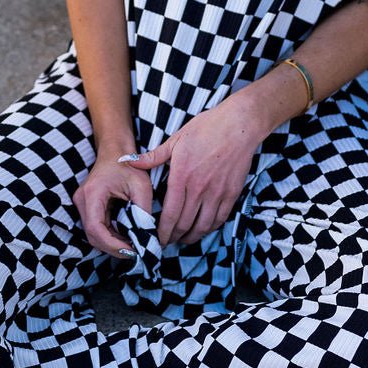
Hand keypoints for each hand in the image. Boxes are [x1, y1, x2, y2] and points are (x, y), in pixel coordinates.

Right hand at [73, 149, 153, 257]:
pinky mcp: (88, 207)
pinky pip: (97, 228)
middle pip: (92, 235)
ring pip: (94, 234)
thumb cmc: (128, 165)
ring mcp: (83, 204)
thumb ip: (143, 212)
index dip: (112, 244)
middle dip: (114, 247)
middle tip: (136, 252)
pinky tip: (127, 237)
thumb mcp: (141, 186)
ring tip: (133, 246)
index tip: (132, 251)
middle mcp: (82, 200)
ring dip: (112, 243)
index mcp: (92, 194)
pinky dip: (111, 236)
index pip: (95, 228)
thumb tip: (148, 237)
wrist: (115, 151)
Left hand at [119, 98, 261, 247]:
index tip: (156, 239)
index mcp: (181, 177)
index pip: (169, 214)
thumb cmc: (207, 128)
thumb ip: (152, 156)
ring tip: (182, 240)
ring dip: (191, 237)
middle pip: (184, 224)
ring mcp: (217, 193)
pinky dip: (209, 229)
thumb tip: (128, 161)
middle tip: (166, 243)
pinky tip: (202, 229)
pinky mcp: (232, 193)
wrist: (239, 125)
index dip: (162, 232)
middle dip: (173, 238)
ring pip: (202, 226)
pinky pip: (219, 219)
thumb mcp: (176, 139)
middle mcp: (199, 189)